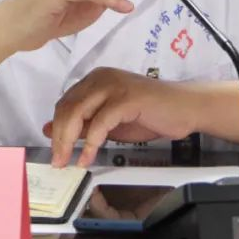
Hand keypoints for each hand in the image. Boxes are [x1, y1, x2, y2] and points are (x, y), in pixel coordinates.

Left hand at [43, 67, 201, 167]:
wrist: (186, 108)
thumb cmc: (151, 114)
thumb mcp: (110, 123)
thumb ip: (84, 124)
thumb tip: (52, 130)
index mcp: (96, 79)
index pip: (65, 102)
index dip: (56, 127)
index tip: (54, 150)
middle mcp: (101, 77)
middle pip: (67, 107)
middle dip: (59, 137)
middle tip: (57, 161)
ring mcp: (114, 85)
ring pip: (78, 111)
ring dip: (68, 140)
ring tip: (67, 161)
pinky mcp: (127, 98)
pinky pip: (100, 121)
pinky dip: (91, 142)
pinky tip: (88, 157)